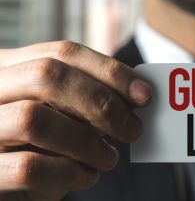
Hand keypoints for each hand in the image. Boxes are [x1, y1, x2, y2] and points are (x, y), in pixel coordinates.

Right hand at [0, 41, 151, 200]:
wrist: (6, 178)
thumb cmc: (38, 142)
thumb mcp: (60, 112)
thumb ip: (86, 98)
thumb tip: (137, 95)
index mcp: (11, 68)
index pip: (64, 52)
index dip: (110, 70)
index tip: (144, 94)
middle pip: (47, 75)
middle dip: (101, 102)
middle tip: (132, 129)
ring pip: (33, 118)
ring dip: (87, 141)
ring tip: (109, 158)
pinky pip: (27, 167)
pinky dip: (69, 173)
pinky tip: (87, 176)